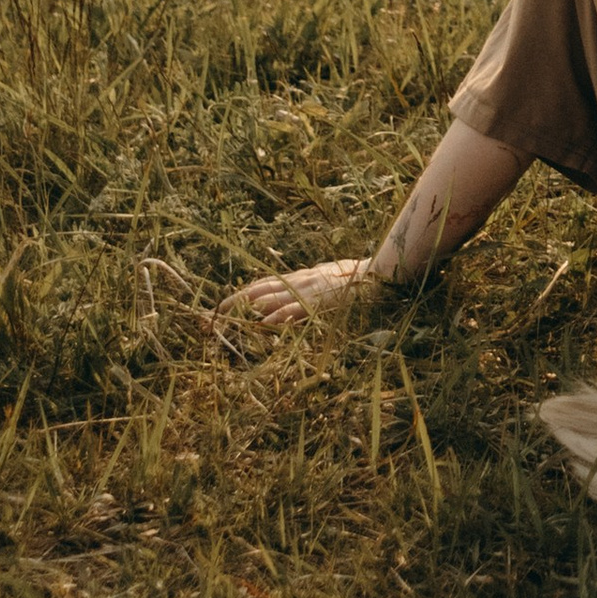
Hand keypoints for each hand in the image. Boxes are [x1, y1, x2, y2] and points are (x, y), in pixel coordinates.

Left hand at [225, 256, 378, 326]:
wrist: (383, 273)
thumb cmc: (362, 278)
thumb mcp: (334, 277)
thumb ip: (317, 282)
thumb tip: (306, 289)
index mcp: (305, 277)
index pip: (266, 283)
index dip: (245, 292)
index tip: (225, 302)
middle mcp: (302, 280)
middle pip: (260, 289)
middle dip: (236, 301)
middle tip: (212, 314)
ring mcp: (310, 289)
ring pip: (271, 298)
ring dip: (247, 309)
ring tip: (226, 319)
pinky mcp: (321, 301)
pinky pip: (296, 309)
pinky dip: (279, 316)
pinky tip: (264, 324)